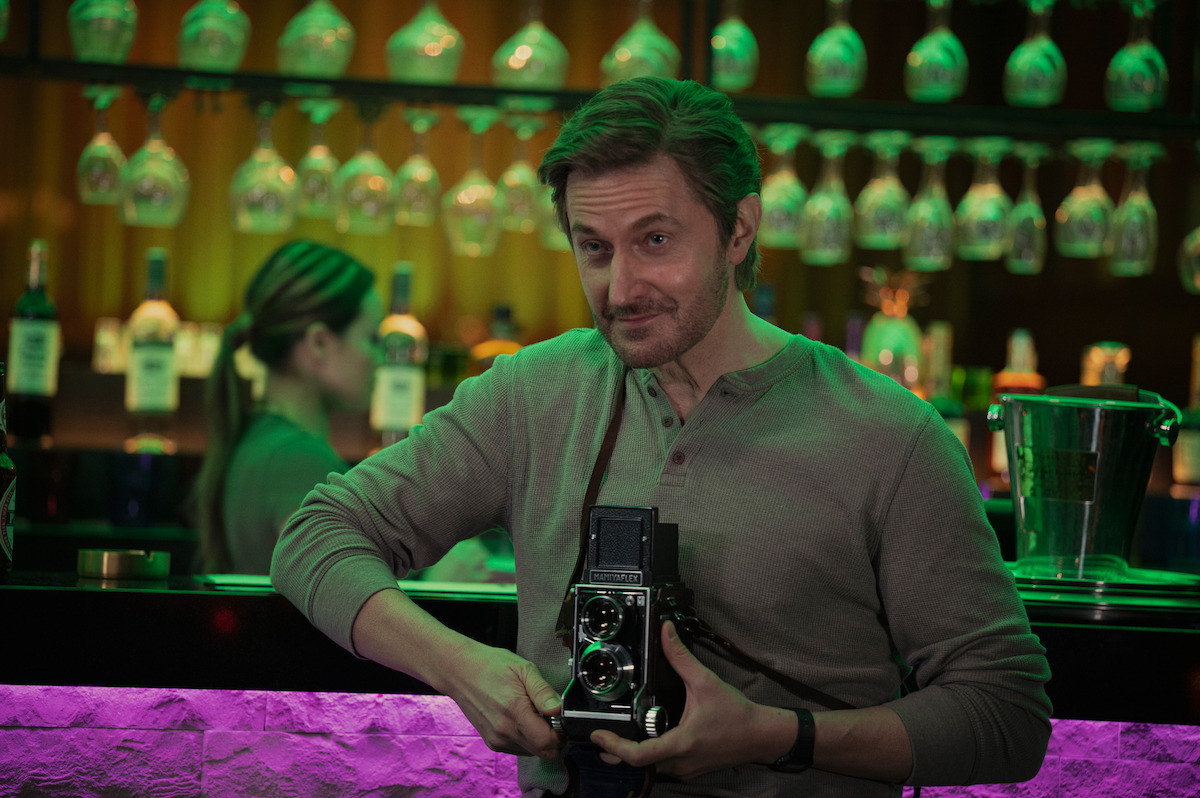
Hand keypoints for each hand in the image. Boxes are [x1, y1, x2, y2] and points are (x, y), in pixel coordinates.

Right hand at [437, 639, 565, 759]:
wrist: (459, 671)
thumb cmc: (490, 666)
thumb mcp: (523, 669)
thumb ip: (543, 691)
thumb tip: (559, 709)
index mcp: (515, 711)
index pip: (547, 742)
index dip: (561, 734)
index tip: (562, 721)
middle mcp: (504, 731)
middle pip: (543, 752)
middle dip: (555, 740)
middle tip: (553, 719)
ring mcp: (497, 739)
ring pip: (532, 753)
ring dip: (540, 740)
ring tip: (535, 715)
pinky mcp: (492, 742)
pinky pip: (519, 749)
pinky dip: (527, 740)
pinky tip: (523, 719)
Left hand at [589, 621, 794, 779]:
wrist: (761, 736)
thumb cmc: (737, 715)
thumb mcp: (706, 681)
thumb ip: (681, 656)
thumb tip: (666, 632)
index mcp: (681, 743)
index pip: (639, 755)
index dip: (615, 746)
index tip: (598, 735)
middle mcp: (680, 762)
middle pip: (638, 766)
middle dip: (616, 753)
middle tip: (601, 737)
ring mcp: (685, 769)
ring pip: (650, 769)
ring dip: (633, 755)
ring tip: (617, 736)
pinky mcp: (690, 769)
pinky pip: (663, 767)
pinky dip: (650, 756)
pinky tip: (646, 739)